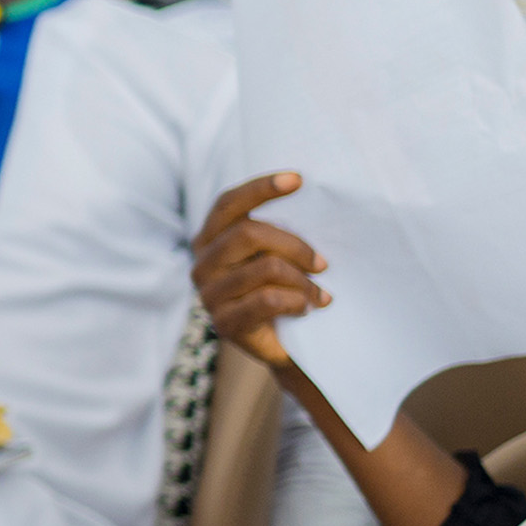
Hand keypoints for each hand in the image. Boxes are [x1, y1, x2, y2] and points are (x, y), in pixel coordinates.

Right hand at [191, 172, 329, 367]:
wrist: (283, 346)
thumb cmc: (282, 290)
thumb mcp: (276, 255)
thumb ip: (276, 233)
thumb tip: (305, 198)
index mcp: (210, 239)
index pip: (228, 204)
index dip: (261, 188)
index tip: (298, 179)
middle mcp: (202, 263)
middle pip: (248, 233)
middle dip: (295, 246)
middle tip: (323, 263)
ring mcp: (209, 294)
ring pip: (264, 268)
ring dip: (304, 281)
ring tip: (321, 294)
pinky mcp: (224, 323)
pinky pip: (268, 300)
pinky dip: (297, 301)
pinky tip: (308, 308)